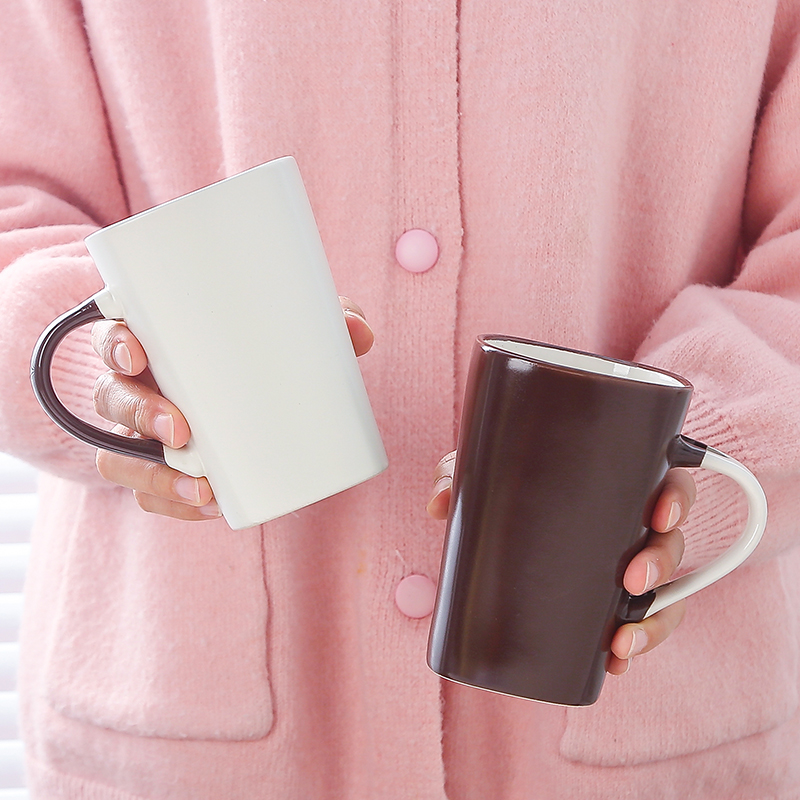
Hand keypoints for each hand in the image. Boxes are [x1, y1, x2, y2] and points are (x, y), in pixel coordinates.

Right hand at [91, 297, 374, 519]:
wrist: (274, 403)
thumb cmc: (273, 354)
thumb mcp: (300, 334)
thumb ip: (331, 324)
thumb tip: (359, 333)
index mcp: (161, 342)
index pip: (115, 334)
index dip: (113, 344)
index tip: (137, 353)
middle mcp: (143, 386)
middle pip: (113, 396)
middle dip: (137, 414)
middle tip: (181, 431)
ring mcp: (145, 434)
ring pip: (118, 455)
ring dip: (149, 474)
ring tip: (202, 488)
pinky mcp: (162, 469)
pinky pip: (146, 491)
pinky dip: (169, 502)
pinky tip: (206, 506)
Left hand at [426, 451, 695, 674]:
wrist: (499, 520)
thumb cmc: (507, 485)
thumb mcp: (482, 474)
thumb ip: (458, 475)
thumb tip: (441, 504)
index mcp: (618, 483)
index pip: (668, 484)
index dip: (677, 500)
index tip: (660, 516)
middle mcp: (632, 526)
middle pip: (671, 543)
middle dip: (663, 565)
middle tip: (633, 581)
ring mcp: (627, 567)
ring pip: (665, 593)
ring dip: (656, 620)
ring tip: (622, 641)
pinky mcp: (610, 601)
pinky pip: (639, 624)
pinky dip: (633, 643)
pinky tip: (615, 661)